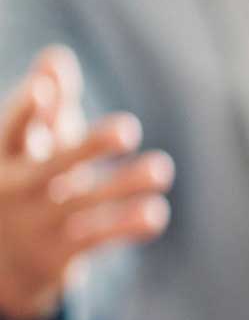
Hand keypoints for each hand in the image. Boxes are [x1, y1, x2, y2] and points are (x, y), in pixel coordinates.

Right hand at [0, 47, 173, 319]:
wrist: (0, 263)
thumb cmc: (24, 181)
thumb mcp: (28, 144)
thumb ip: (47, 103)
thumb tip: (57, 56)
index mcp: (4, 156)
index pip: (13, 128)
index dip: (28, 109)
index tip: (44, 87)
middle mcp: (17, 188)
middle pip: (51, 166)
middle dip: (87, 147)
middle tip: (127, 128)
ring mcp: (37, 223)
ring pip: (83, 203)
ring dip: (124, 185)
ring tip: (161, 168)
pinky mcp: (59, 254)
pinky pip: (97, 238)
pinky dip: (127, 225)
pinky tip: (156, 212)